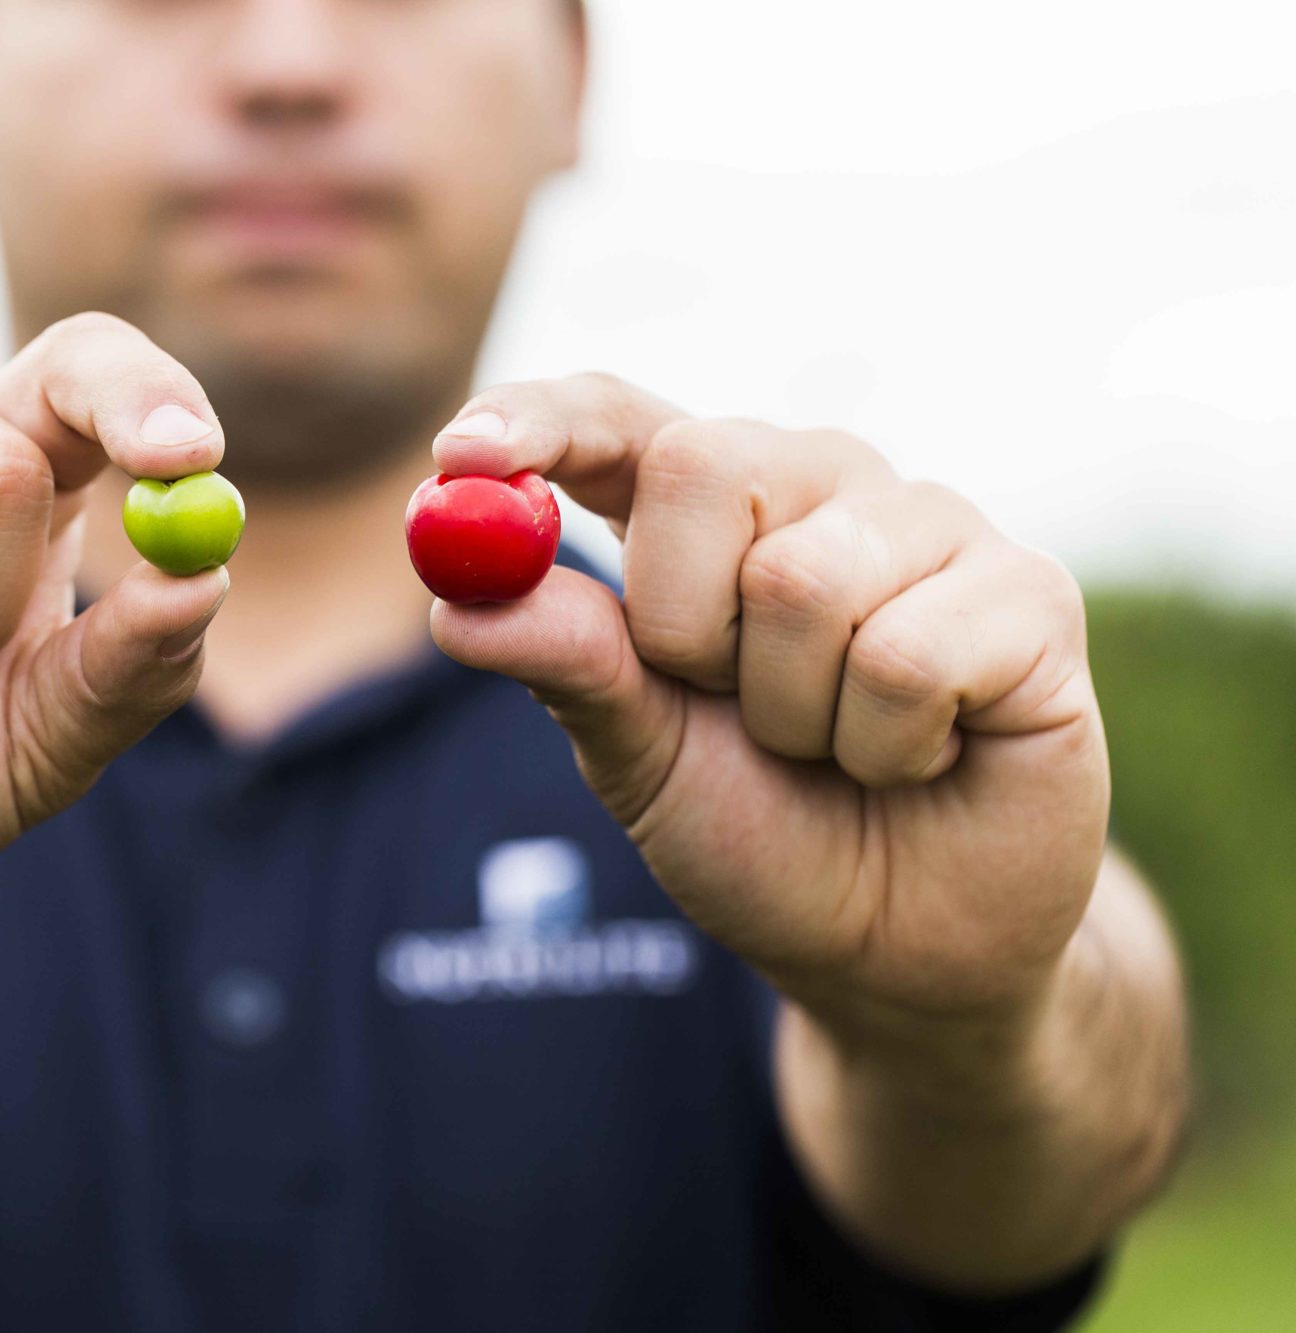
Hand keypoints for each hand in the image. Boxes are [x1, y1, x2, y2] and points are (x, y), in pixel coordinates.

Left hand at [428, 377, 1108, 1027]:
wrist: (897, 948)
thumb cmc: (761, 833)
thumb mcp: (637, 759)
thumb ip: (566, 666)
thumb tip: (459, 601)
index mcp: (707, 513)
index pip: (617, 417)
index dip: (541, 420)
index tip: (461, 456)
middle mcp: (818, 487)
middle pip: (701, 464)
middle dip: (683, 627)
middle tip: (727, 701)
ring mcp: (930, 528)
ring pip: (803, 580)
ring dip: (791, 713)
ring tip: (836, 746)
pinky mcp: (1030, 592)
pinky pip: (909, 654)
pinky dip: (885, 745)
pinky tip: (919, 759)